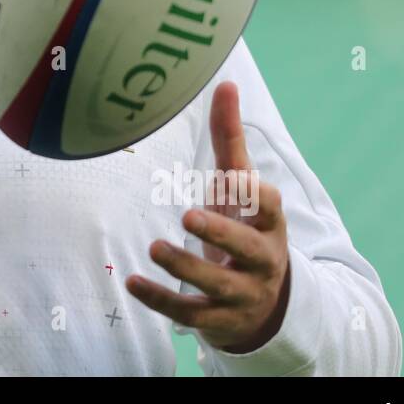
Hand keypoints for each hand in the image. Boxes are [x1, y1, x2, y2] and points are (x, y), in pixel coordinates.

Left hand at [126, 81, 289, 353]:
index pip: (270, 208)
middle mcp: (262, 260)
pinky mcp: (219, 319)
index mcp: (269, 224)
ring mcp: (242, 293)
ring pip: (218, 285)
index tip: (236, 179)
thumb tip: (225, 83)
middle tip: (189, 216)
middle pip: (248, 249)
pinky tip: (133, 283)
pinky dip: (161, 300)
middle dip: (221, 234)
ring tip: (155, 247)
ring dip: (185, 268)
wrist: (266, 302)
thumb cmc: (246, 228)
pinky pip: (190, 314)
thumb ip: (230, 140)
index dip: (256, 196)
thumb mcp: (241, 189)